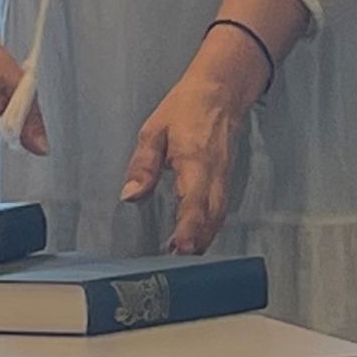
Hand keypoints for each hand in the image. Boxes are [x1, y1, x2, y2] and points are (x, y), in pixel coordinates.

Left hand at [119, 35, 262, 253]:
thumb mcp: (154, 131)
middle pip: (211, 218)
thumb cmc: (186, 108)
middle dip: (195, 243)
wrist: (221, 91)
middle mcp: (215, 175)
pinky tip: (193, 236)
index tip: (180, 249)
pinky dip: (208, 226)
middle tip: (174, 265)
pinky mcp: (225, 179)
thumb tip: (130, 196)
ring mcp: (224, 178)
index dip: (188, 228)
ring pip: (218, 216)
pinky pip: (220, 209)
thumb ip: (143, 165)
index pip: (195, 202)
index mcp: (196, 161)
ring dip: (202, 238)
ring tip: (180, 257)